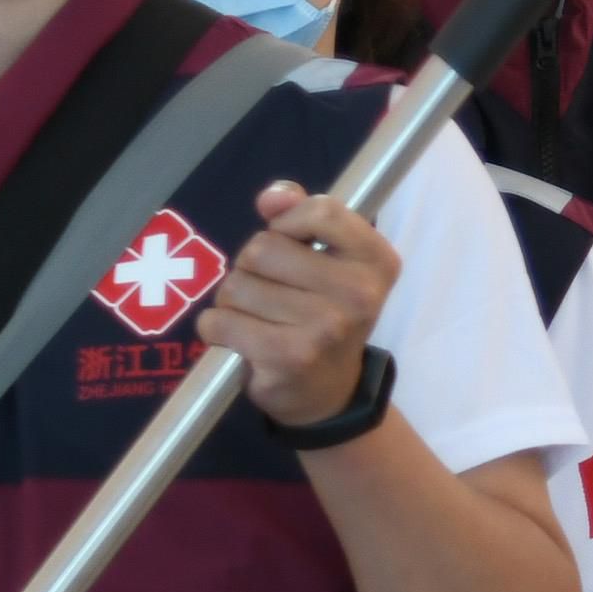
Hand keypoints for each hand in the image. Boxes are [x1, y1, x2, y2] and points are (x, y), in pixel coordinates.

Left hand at [204, 178, 404, 431]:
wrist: (327, 394)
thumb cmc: (323, 314)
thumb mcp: (328, 260)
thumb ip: (302, 216)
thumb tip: (272, 197)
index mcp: (377, 261)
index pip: (322, 210)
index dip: (289, 222)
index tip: (290, 243)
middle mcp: (359, 294)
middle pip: (263, 247)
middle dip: (252, 267)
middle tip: (271, 293)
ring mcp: (324, 328)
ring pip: (236, 284)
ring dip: (232, 300)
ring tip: (257, 319)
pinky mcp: (287, 357)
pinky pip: (220, 320)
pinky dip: (215, 327)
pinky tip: (237, 338)